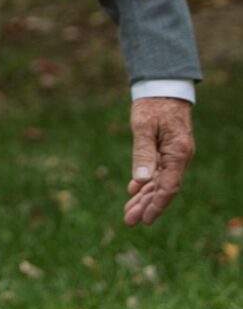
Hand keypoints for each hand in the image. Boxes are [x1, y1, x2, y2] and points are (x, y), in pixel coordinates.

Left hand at [124, 95, 193, 226]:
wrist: (163, 87)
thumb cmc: (153, 105)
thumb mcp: (144, 127)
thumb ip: (143, 152)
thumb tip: (142, 180)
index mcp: (177, 154)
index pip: (168, 187)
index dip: (156, 205)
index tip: (145, 220)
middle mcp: (179, 157)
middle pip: (163, 188)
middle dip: (146, 206)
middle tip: (128, 221)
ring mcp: (174, 154)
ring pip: (159, 182)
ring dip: (144, 197)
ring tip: (128, 212)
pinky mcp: (167, 150)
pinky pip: (158, 171)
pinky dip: (146, 182)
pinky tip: (134, 190)